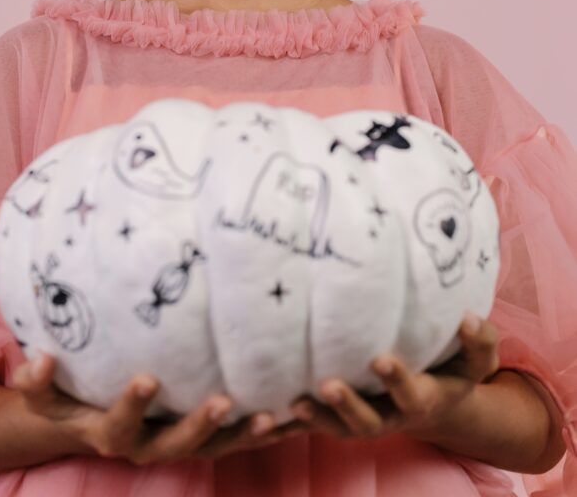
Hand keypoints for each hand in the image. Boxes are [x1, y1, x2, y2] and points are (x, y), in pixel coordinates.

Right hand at [13, 352, 306, 464]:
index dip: (133, 405)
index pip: (121, 423)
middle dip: (200, 426)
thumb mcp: (44, 394)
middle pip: (176, 446)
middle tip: (223, 401)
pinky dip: (260, 432)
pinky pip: (234, 441)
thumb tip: (38, 357)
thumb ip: (36, 379)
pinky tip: (291, 413)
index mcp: (110, 432)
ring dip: (242, 436)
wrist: (87, 423)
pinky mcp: (202, 439)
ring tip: (272, 416)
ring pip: (214, 450)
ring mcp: (176, 444)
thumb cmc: (66, 396)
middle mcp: (146, 446)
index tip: (147, 377)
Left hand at [288, 312, 499, 440]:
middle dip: (349, 406)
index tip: (381, 359)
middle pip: (368, 422)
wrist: (438, 399)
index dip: (397, 381)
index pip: (411, 395)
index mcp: (423, 399)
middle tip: (329, 384)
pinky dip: (291, 426)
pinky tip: (267, 412)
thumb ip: (478, 340)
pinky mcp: (340, 417)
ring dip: (316, 418)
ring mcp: (363, 419)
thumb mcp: (476, 359)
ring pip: (338, 429)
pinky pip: (315, 428)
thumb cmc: (454, 369)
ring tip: (295, 402)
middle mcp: (391, 415)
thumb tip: (467, 317)